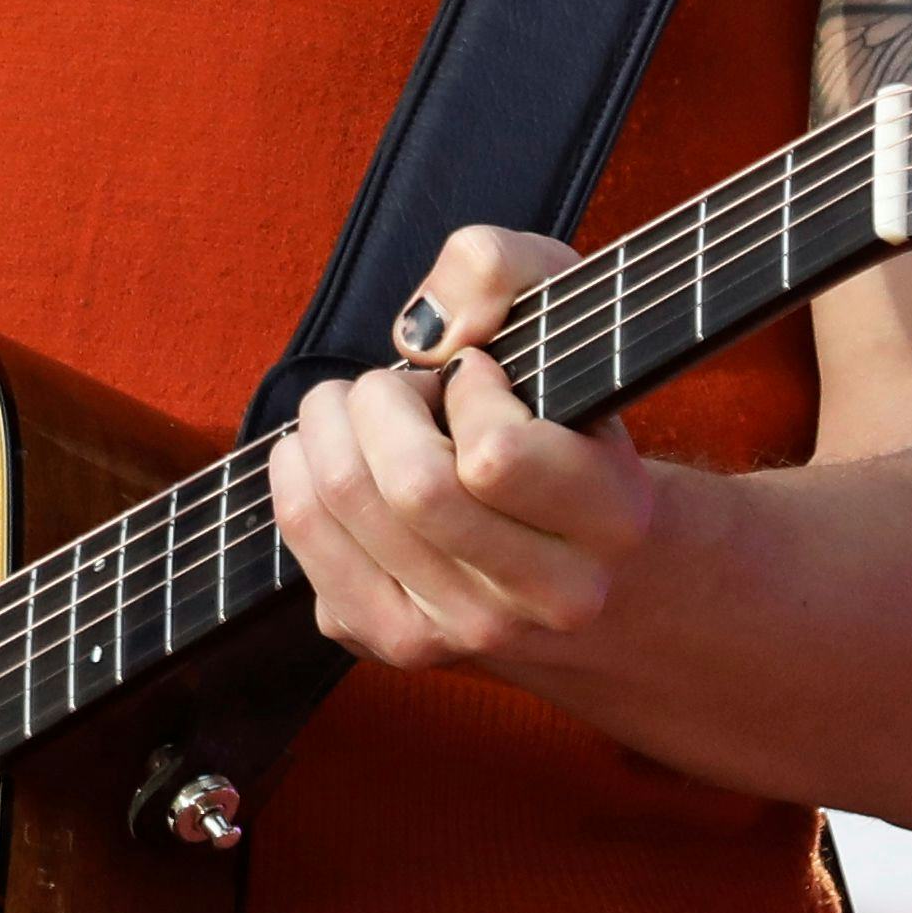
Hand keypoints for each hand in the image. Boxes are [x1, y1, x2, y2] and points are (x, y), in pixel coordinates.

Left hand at [273, 222, 671, 674]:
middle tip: (399, 387)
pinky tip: (343, 462)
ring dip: (328, 428)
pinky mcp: (391, 643)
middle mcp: (550, 597)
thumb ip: (502, 269)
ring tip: (363, 416)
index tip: (478, 377)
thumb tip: (429, 335)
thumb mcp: (563, 311)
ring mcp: (468, 635)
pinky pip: (303, 540)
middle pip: (408, 489)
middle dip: (378, 401)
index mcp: (613, 521)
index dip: (468, 390)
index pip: (497, 455)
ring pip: (342, 508)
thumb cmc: (563, 415)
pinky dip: (297, 474)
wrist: (582, 553)